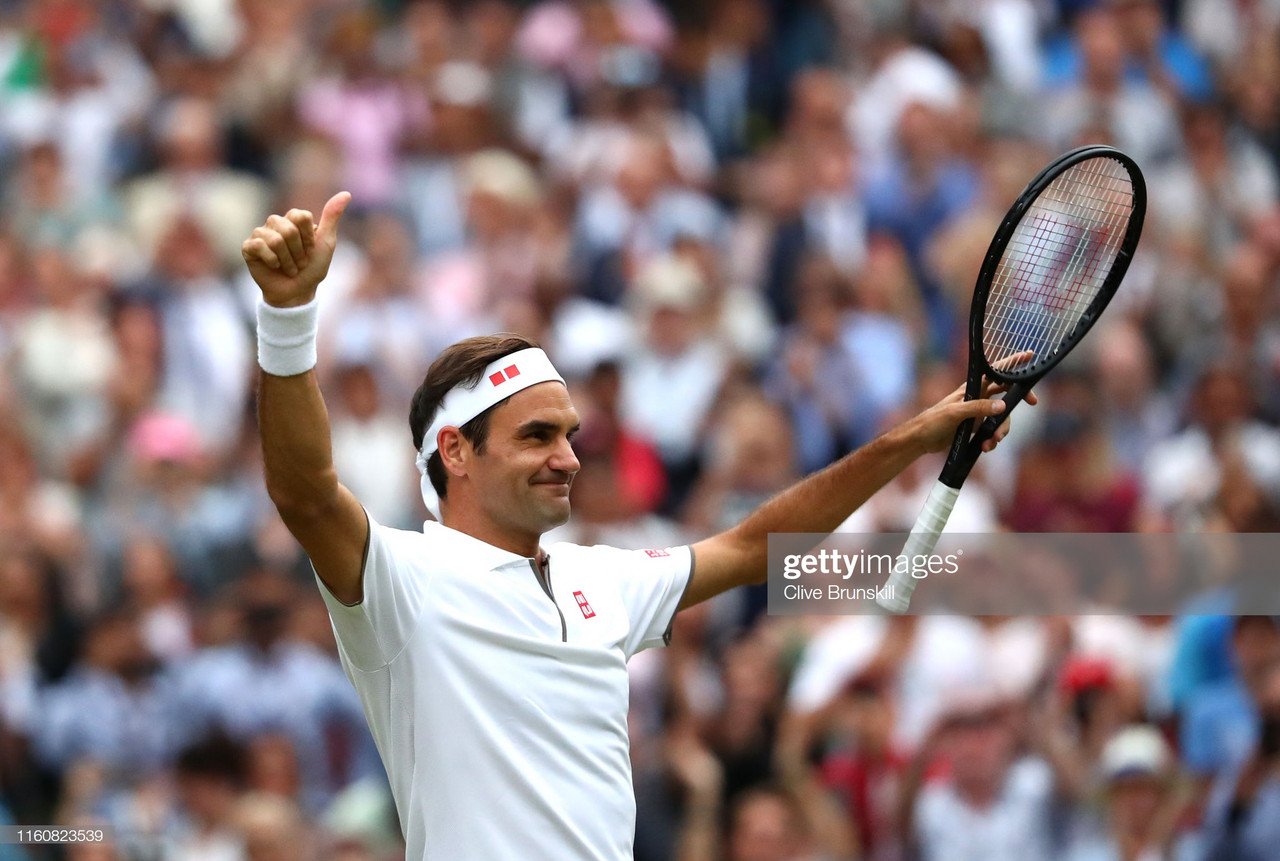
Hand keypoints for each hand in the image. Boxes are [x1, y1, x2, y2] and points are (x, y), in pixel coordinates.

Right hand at [242, 192, 351, 307]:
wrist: (298, 292)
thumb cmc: (312, 268)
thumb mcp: (326, 243)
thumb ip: (332, 217)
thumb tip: (346, 194)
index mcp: (293, 219)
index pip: (301, 216)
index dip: (309, 238)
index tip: (310, 250)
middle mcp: (275, 223)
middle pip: (288, 229)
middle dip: (299, 252)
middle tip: (300, 262)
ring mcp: (260, 234)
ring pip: (275, 240)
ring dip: (288, 261)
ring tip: (289, 268)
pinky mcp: (248, 247)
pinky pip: (259, 246)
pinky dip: (272, 261)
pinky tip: (274, 266)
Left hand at [906, 352, 1038, 454]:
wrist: (921, 439)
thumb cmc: (933, 421)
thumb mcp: (955, 413)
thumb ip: (978, 408)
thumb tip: (1003, 407)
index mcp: (972, 388)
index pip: (995, 372)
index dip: (1012, 363)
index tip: (1029, 356)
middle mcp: (978, 397)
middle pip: (1007, 394)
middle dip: (1019, 400)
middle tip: (1033, 402)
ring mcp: (978, 412)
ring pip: (1001, 417)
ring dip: (1001, 430)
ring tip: (992, 442)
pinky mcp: (976, 427)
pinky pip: (992, 431)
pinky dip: (992, 439)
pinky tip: (986, 447)